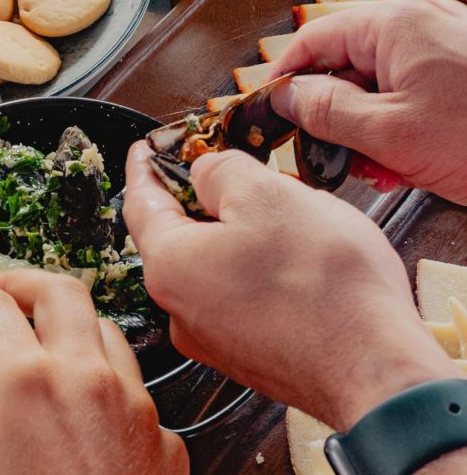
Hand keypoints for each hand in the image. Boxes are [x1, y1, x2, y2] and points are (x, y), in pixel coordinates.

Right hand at [0, 268, 187, 474]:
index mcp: (29, 382)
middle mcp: (88, 379)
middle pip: (59, 289)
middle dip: (21, 280)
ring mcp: (134, 405)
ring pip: (103, 328)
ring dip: (68, 322)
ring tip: (39, 339)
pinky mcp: (162, 439)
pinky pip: (132, 385)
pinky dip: (102, 378)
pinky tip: (82, 408)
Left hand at [124, 141, 463, 430]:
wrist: (380, 371)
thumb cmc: (324, 284)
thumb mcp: (266, 193)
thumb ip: (219, 170)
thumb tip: (204, 172)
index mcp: (170, 265)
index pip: (140, 202)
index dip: (145, 167)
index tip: (145, 149)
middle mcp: (180, 309)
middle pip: (173, 234)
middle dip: (195, 196)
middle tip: (216, 167)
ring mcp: (213, 338)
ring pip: (208, 264)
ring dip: (228, 230)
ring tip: (267, 208)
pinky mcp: (247, 353)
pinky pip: (234, 293)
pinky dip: (248, 265)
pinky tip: (285, 253)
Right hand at [268, 0, 466, 203]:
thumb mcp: (390, 132)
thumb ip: (324, 110)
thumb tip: (285, 96)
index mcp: (394, 24)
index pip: (312, 39)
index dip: (284, 77)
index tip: (270, 108)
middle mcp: (415, 25)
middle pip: (342, 64)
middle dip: (332, 114)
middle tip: (327, 153)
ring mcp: (438, 47)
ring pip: (372, 85)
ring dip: (362, 129)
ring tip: (375, 166)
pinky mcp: (454, 72)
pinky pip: (403, 94)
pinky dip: (393, 128)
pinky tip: (400, 162)